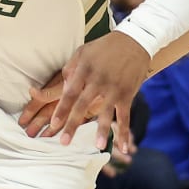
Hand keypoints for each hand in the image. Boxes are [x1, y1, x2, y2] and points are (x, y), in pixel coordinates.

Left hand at [33, 32, 151, 148]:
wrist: (135, 41)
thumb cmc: (105, 47)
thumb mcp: (83, 51)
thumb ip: (70, 69)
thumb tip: (63, 88)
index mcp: (84, 69)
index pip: (69, 93)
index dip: (61, 109)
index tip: (53, 124)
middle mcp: (98, 80)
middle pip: (83, 105)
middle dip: (72, 124)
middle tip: (64, 142)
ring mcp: (114, 88)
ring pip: (106, 112)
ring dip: (102, 130)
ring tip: (96, 146)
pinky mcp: (127, 94)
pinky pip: (125, 116)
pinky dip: (124, 132)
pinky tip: (123, 147)